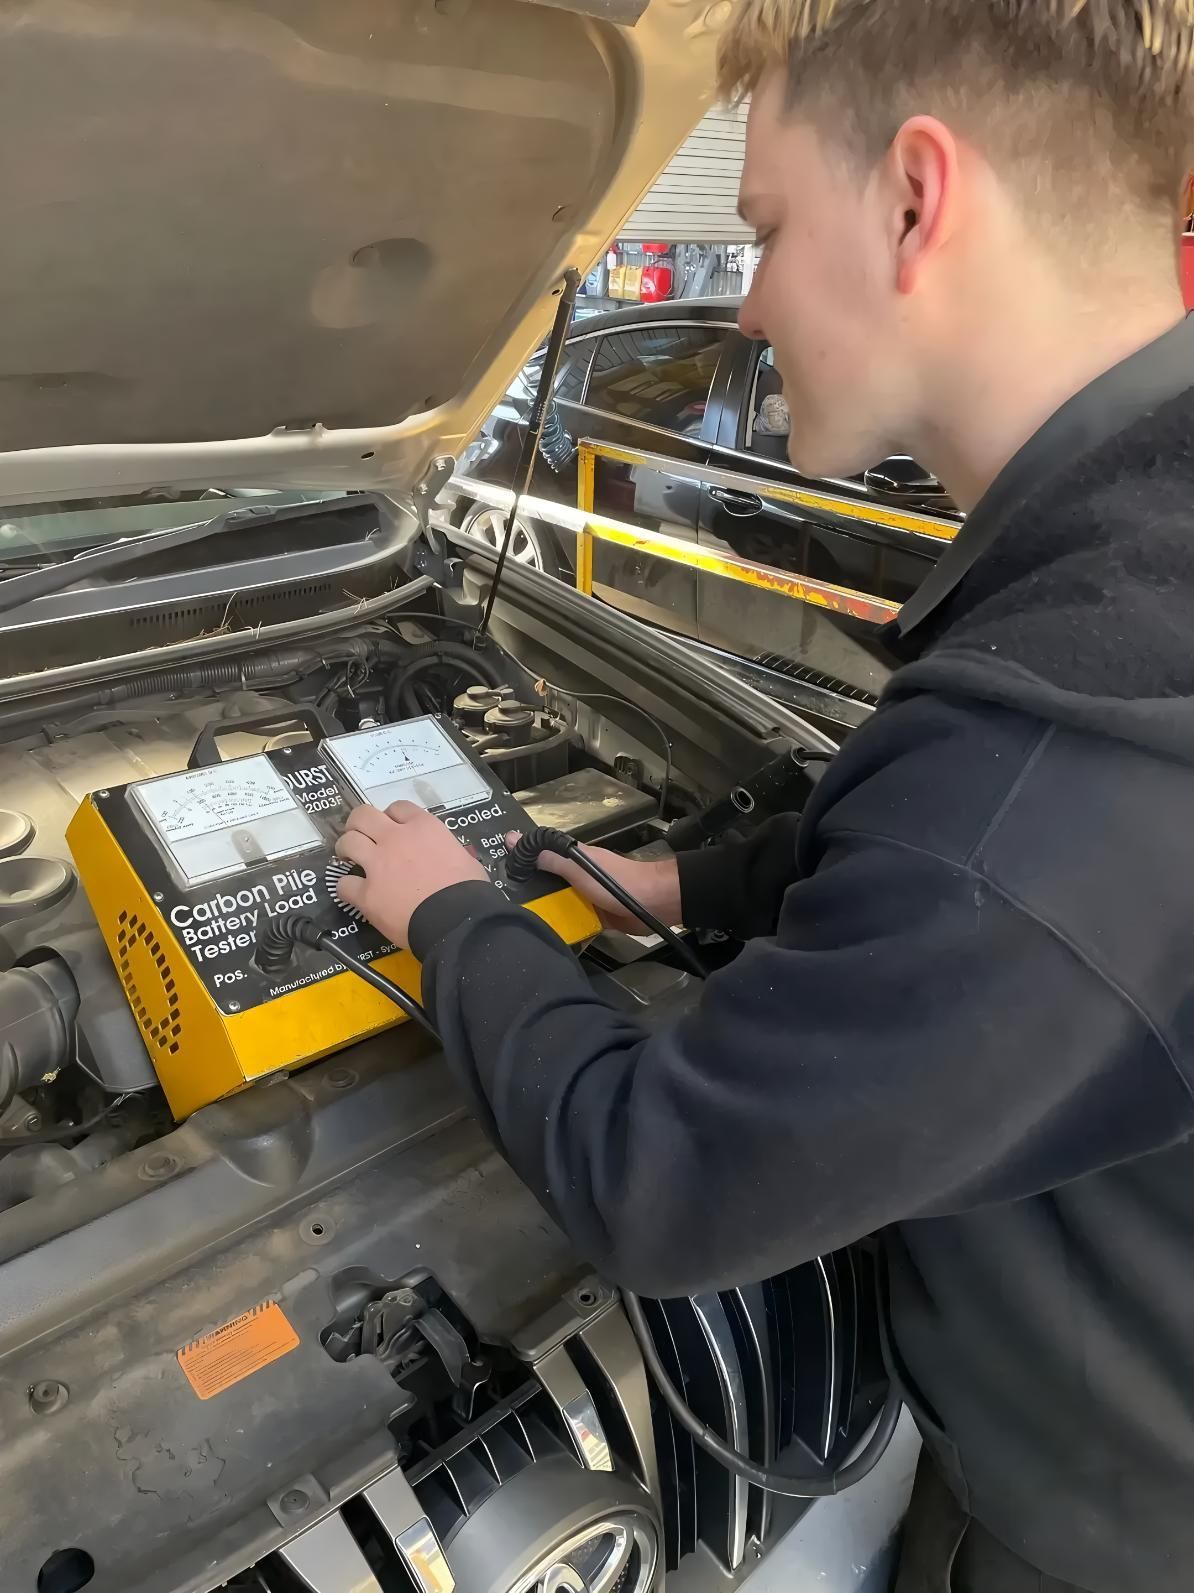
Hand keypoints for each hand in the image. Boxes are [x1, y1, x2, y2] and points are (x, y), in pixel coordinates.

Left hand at [336, 803, 488, 947]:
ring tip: (348, 858)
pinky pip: (343, 883)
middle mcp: (395, 839)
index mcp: (424, 828)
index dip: (392, 817)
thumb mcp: (466, 859)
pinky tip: (354, 892)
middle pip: (363, 815)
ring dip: (346, 849)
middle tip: (361, 836)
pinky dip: (346, 887)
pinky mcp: (366, 894)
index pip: (398, 807)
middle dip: (358, 824)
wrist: (457, 922)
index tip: (392, 828)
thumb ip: (449, 850)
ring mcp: (377, 865)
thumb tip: (449, 856)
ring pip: (348, 842)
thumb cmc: (469, 892)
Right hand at [510, 832, 681, 934]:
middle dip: (526, 893)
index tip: (493, 873)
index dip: (518, 864)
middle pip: (544, 883)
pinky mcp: (592, 916)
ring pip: (556, 904)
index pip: (538, 857)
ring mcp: (584, 897)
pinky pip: (571, 920)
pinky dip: (561, 926)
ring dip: (542, 912)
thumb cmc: (617, 882)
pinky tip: (542, 936)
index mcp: (571, 859)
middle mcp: (575, 877)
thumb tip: (514, 840)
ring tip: (513, 924)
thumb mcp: (579, 869)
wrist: (653, 906)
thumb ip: (550, 859)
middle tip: (497, 907)